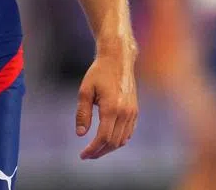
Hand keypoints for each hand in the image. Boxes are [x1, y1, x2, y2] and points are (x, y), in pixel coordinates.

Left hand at [76, 42, 138, 159]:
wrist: (118, 59)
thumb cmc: (99, 72)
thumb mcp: (85, 90)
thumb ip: (83, 113)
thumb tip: (80, 134)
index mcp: (112, 108)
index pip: (103, 137)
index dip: (92, 149)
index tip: (82, 155)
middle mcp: (125, 112)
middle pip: (113, 142)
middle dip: (100, 152)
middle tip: (87, 155)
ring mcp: (132, 112)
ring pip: (122, 140)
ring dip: (109, 148)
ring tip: (95, 149)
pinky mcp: (135, 111)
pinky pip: (128, 133)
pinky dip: (118, 140)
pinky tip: (108, 140)